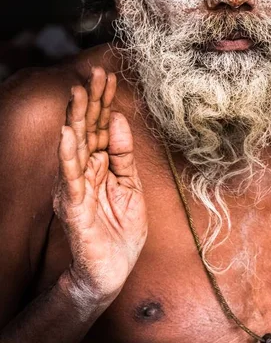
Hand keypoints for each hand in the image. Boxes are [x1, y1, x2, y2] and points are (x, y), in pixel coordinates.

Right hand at [53, 67, 146, 300]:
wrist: (114, 270)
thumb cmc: (121, 229)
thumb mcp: (131, 185)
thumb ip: (124, 154)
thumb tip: (119, 119)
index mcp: (101, 164)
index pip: (100, 126)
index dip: (104, 102)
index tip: (109, 76)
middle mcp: (85, 170)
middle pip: (87, 130)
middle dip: (91, 101)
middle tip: (96, 72)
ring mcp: (76, 187)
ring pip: (75, 147)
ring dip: (76, 119)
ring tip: (78, 93)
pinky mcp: (73, 206)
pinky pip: (70, 178)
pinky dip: (68, 155)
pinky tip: (67, 134)